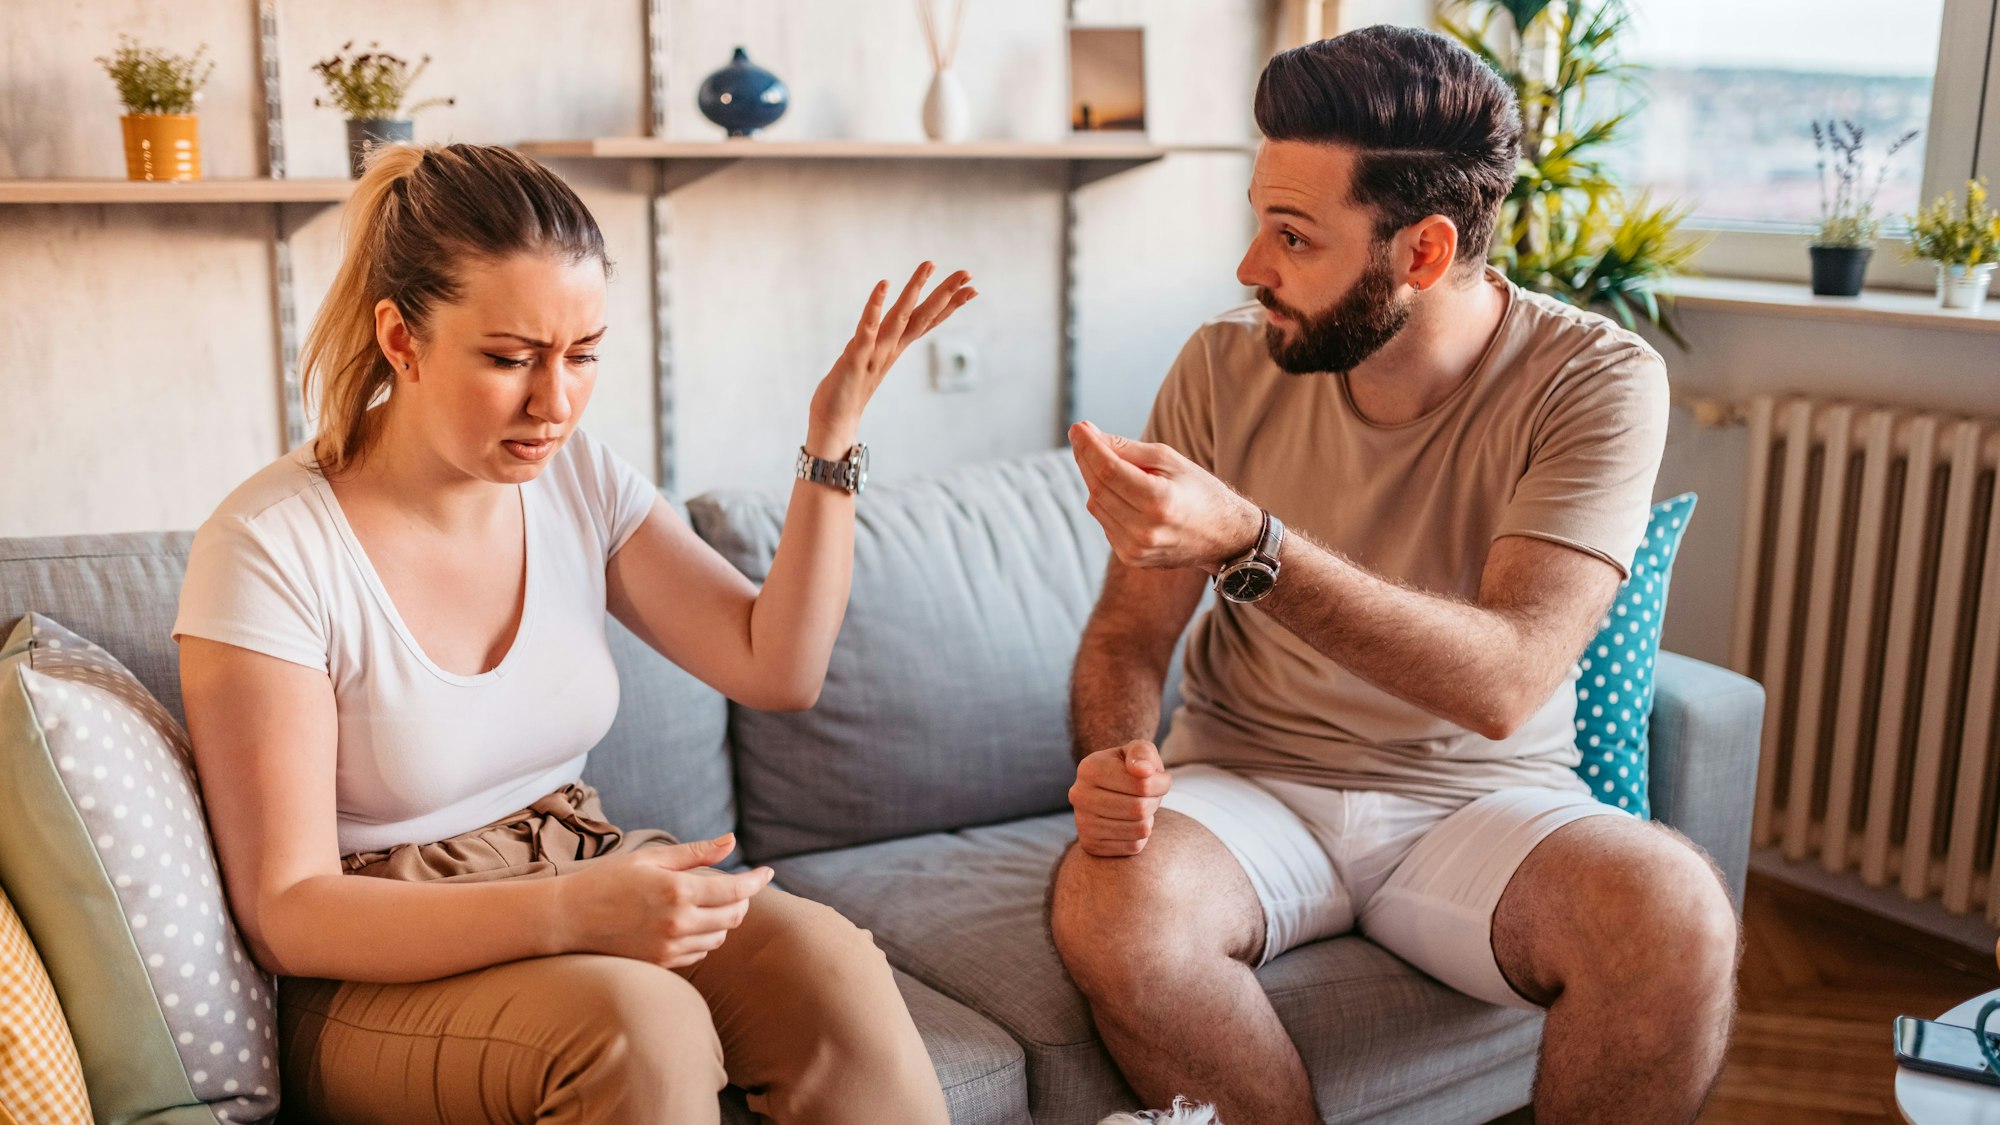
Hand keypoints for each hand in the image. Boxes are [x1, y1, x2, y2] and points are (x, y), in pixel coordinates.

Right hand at [556, 833, 773, 969]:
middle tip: (735, 886)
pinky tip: (690, 923)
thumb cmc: (607, 880)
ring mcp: (670, 947)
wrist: (568, 919)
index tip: (767, 872)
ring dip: (723, 920)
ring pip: (719, 937)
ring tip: (707, 903)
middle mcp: (678, 923)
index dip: (757, 881)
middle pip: (734, 916)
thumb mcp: (651, 858)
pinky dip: (704, 937)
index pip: (736, 891)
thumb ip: (695, 853)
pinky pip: (699, 952)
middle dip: (742, 900)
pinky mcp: (661, 963)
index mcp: (678, 891)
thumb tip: (731, 841)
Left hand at [807, 262, 977, 454]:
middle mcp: (891, 349)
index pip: (928, 322)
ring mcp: (876, 353)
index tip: (972, 288)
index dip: (950, 305)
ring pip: (901, 316)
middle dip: (946, 293)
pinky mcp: (856, 357)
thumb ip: (879, 347)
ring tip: (929, 264)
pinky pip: (867, 327)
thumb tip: (886, 335)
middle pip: (924, 316)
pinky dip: (875, 306)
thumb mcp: (869, 363)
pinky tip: (883, 284)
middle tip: (968, 272)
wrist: (833, 424)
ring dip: (915, 289)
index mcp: (895, 348)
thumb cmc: (847, 393)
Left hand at [1068, 420, 1261, 572]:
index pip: (1109, 470)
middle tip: (1082, 437)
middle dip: (1086, 459)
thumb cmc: (1198, 491)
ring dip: (1095, 481)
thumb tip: (1088, 435)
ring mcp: (1136, 549)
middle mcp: (1145, 530)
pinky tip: (1122, 493)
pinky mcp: (1131, 558)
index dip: (1089, 447)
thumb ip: (1128, 449)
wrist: (1222, 537)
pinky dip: (1106, 502)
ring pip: (1096, 505)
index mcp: (1160, 502)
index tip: (1077, 427)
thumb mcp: (1170, 460)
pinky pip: (1105, 522)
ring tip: (1108, 463)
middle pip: (1098, 488)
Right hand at [1069, 741, 1172, 856]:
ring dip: (1149, 819)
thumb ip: (1142, 753)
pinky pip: (1133, 846)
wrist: (1109, 790)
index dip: (1160, 783)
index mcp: (1089, 768)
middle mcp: (1079, 796)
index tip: (1158, 778)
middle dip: (1155, 802)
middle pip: (1139, 809)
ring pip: (1139, 829)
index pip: (1142, 784)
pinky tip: (1130, 822)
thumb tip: (1143, 771)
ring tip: (1140, 807)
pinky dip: (1140, 836)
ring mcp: (1082, 823)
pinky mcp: (1090, 844)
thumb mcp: (1139, 751)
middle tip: (1151, 795)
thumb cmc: (1130, 768)